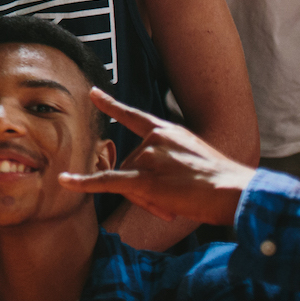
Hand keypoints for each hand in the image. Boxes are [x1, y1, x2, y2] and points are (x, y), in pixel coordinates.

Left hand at [59, 88, 254, 225]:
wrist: (234, 191)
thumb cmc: (223, 182)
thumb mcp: (197, 159)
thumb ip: (172, 161)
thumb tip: (154, 183)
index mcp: (169, 132)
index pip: (135, 116)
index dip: (112, 106)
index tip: (93, 93)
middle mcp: (154, 140)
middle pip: (130, 166)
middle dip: (145, 188)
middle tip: (175, 203)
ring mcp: (147, 159)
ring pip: (127, 182)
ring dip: (146, 200)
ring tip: (175, 207)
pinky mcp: (143, 180)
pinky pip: (106, 181)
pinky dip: (84, 182)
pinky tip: (65, 180)